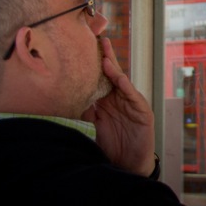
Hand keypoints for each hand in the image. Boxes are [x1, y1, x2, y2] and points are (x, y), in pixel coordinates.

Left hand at [81, 37, 156, 175]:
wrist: (129, 165)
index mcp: (107, 101)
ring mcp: (132, 104)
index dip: (93, 65)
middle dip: (106, 57)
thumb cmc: (112, 146)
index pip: (99, 78)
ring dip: (114, 69)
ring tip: (105, 56)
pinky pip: (133, 96)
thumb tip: (63, 100)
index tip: (82, 49)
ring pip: (122, 82)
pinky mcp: (143, 112)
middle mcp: (119, 99)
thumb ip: (84, 112)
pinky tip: (118, 78)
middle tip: (99, 40)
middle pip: (112, 74)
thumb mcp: (93, 127)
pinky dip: (125, 86)